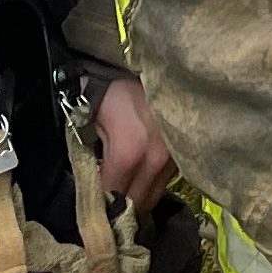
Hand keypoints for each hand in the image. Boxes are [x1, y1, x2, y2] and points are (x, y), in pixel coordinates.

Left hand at [91, 74, 173, 208]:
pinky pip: (163, 183)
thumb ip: (87, 157)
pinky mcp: (184, 155)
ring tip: (120, 189)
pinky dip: (149, 185)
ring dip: (135, 199)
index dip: (96, 207)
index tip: (87, 208)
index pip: (111, 198)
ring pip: (152, 198)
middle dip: (117, 209)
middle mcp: (156, 161)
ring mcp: (174, 159)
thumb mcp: (89, 119)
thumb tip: (87, 189)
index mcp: (129, 152)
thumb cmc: (111, 89)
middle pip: (135, 206)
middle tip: (103, 204)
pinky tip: (137, 176)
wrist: (150, 63)